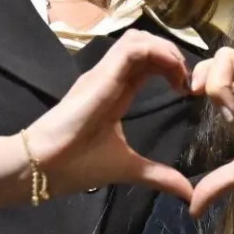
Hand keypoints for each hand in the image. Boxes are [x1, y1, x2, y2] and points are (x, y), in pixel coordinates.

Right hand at [24, 29, 193, 200]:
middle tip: (188, 80)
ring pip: (139, 39)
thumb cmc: (78, 164)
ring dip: (166, 50)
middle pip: (145, 44)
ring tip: (180, 74)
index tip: (186, 91)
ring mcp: (104, 73)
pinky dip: (157, 52)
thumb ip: (158, 176)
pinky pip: (133, 49)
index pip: (146, 64)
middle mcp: (110, 77)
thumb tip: (187, 194)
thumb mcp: (129, 168)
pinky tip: (172, 72)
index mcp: (116, 93)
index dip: (170, 68)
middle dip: (172, 55)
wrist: (45, 167)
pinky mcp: (101, 75)